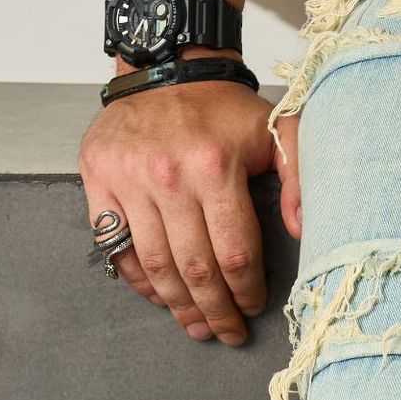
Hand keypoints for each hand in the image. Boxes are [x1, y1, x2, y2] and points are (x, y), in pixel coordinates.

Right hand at [78, 71, 299, 344]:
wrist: (166, 67)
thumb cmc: (223, 109)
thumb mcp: (277, 130)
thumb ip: (300, 178)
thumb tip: (302, 231)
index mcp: (213, 166)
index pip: (234, 253)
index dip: (246, 291)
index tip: (253, 306)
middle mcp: (167, 175)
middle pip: (195, 268)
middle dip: (215, 311)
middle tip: (227, 332)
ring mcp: (128, 177)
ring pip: (156, 264)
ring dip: (178, 305)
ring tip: (196, 326)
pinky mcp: (98, 176)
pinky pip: (117, 244)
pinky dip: (138, 278)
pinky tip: (160, 295)